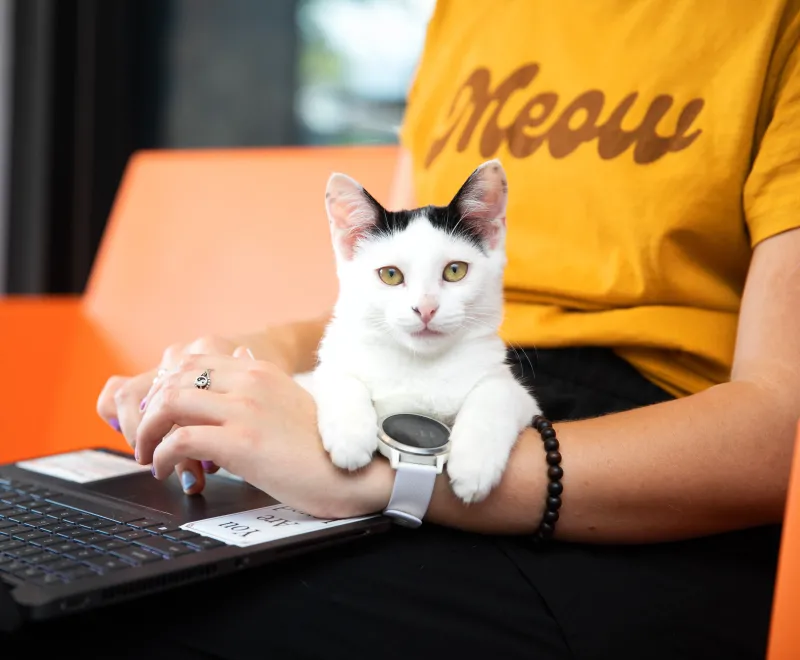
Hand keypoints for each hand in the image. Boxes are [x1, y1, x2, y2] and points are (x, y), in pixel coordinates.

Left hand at [135, 349, 391, 517]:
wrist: (354, 473)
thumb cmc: (320, 446)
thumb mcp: (289, 399)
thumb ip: (259, 382)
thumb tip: (240, 355)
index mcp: (259, 370)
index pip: (190, 362)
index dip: (162, 386)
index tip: (156, 413)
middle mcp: (250, 381)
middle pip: (172, 379)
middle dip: (147, 410)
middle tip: (144, 436)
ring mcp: (246, 410)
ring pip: (168, 404)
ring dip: (146, 432)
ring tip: (148, 455)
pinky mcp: (242, 443)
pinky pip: (179, 440)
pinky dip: (161, 455)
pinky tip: (165, 470)